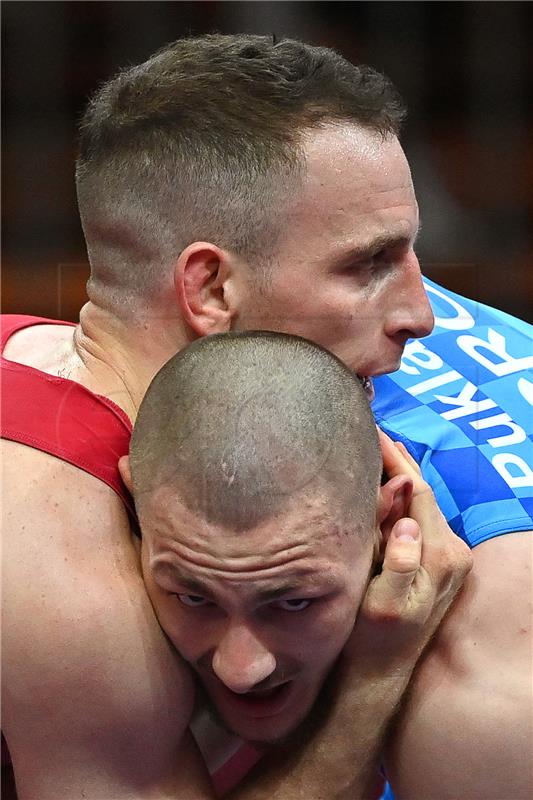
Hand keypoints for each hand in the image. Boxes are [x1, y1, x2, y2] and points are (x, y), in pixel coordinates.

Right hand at [345, 430, 472, 670]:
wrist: (380, 673)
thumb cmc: (369, 638)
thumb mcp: (380, 602)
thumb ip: (398, 560)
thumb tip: (407, 518)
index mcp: (439, 556)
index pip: (417, 492)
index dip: (394, 460)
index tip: (372, 434)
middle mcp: (454, 553)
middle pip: (424, 493)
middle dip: (399, 462)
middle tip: (373, 433)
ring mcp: (452, 559)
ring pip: (424, 504)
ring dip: (403, 477)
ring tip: (379, 450)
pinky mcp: (443, 563)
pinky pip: (424, 518)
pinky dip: (407, 498)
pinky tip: (392, 485)